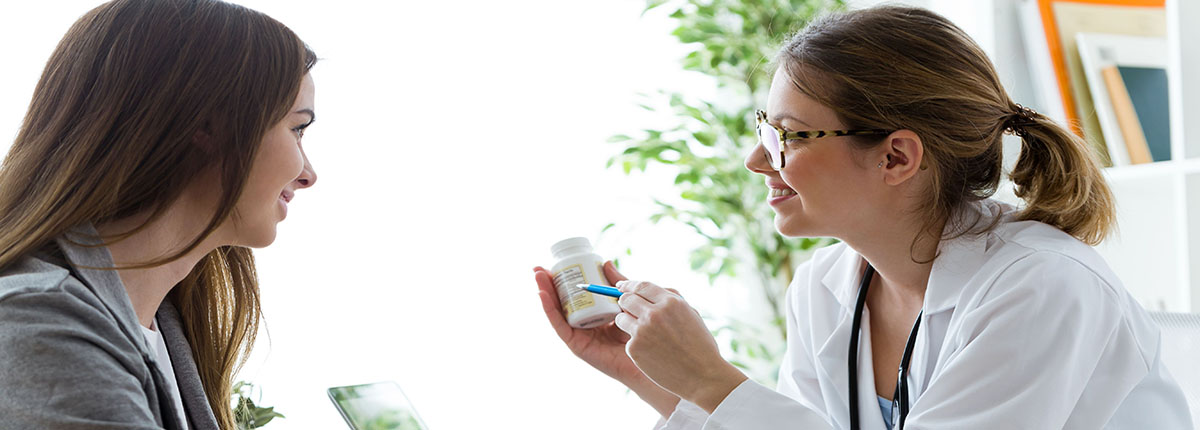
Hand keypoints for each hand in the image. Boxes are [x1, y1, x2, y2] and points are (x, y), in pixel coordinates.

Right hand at [534, 263, 680, 418]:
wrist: (651, 357)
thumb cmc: (643, 332)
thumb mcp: (628, 301)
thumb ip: (617, 285)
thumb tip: (606, 263)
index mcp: (596, 313)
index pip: (576, 294)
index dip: (564, 279)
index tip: (556, 263)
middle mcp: (585, 324)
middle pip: (562, 302)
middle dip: (549, 284)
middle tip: (538, 268)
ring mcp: (580, 335)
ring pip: (557, 311)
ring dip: (545, 292)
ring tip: (538, 275)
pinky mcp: (577, 345)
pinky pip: (560, 326)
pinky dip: (550, 310)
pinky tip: (542, 295)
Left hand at [614, 279, 747, 412]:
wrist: (703, 376)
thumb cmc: (700, 345)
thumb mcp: (691, 314)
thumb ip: (670, 300)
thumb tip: (646, 290)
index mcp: (670, 302)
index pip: (641, 286)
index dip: (628, 285)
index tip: (620, 286)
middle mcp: (654, 313)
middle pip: (626, 299)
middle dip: (624, 302)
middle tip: (627, 309)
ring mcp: (642, 331)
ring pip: (620, 318)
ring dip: (627, 322)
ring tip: (644, 334)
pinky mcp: (634, 349)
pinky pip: (628, 340)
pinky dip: (636, 344)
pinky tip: (651, 352)